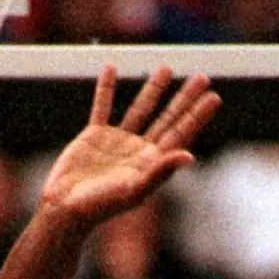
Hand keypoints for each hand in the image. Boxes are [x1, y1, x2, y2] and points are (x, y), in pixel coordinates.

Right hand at [39, 66, 220, 228]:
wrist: (64, 210)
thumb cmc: (100, 207)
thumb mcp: (133, 190)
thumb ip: (160, 172)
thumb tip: (189, 156)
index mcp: (150, 164)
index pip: (179, 134)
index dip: (197, 116)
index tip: (214, 96)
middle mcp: (137, 151)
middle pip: (166, 118)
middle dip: (184, 99)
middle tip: (202, 78)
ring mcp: (116, 142)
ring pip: (139, 108)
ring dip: (153, 89)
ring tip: (166, 68)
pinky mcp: (93, 137)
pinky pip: (101, 106)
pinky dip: (105, 88)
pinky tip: (110, 68)